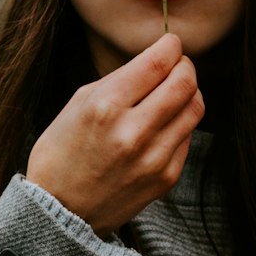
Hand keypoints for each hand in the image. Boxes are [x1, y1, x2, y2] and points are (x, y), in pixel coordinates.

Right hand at [25, 32, 203, 237]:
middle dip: (185, 64)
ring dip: (188, 92)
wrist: (60, 212)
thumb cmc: (63, 151)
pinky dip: (181, 122)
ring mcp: (153, 158)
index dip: (171, 45)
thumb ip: (120, 79)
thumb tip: (157, 59)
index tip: (170, 43)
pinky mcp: (166, 178)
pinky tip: (163, 123)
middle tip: (177, 64)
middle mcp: (133, 132)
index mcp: (105, 106)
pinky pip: (188, 136)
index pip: (158, 62)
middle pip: (185, 81)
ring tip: (173, 91)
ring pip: (195, 107)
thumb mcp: (78, 103)